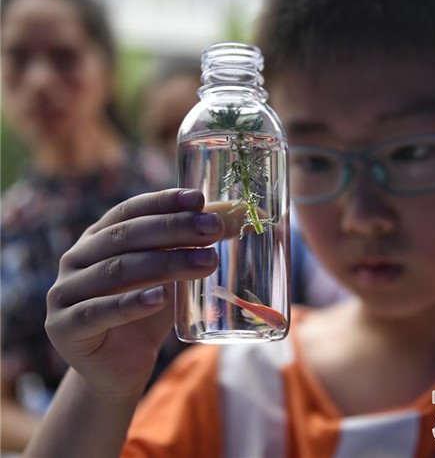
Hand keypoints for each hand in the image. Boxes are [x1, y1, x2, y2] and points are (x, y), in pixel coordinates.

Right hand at [45, 189, 223, 400]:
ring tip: (206, 262)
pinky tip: (160, 298)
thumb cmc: (147, 313)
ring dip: (165, 264)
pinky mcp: (64, 328)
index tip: (199, 199)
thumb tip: (237, 216)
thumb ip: (194, 245)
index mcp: (97, 238)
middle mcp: (76, 259)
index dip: (163, 202)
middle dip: (173, 229)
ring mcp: (64, 292)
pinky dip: (130, 303)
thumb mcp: (172, 275)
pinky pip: (98, 312)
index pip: (129, 210)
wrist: (119, 369)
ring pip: (117, 271)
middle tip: (212, 230)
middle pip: (125, 236)